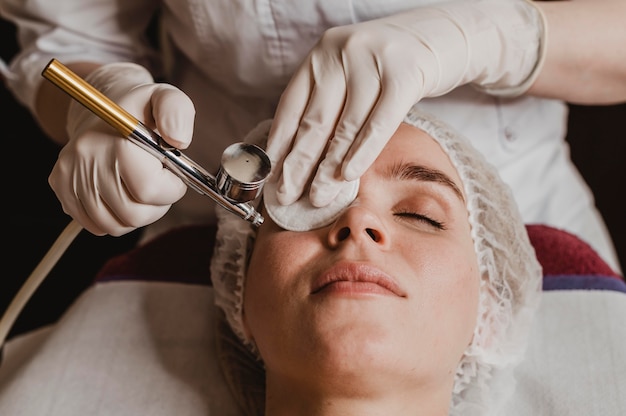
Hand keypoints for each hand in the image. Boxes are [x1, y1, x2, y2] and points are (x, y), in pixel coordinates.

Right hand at [48, 63, 195, 235]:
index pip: (150, 189)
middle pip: (133, 214)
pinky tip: (121, 194)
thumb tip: (179, 140)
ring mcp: (71, 175)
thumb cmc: (141, 112)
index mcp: (117, 139)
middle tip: (159, 186)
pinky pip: (96, 226)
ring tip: (141, 190)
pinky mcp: (61, 187)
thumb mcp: (166, 99)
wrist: (105, 111)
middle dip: (156, 206)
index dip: (172, 189)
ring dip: (137, 215)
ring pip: (115, 226)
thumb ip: (177, 112)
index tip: (174, 176)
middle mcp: (87, 158)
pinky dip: (115, 218)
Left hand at [266, 0, 544, 206]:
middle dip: (298, 164)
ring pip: (345, 127)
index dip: (279, 147)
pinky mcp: (404, 74)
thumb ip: (327, 106)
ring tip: (316, 198)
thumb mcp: (350, 76)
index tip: (270, 178)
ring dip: (328, 168)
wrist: (441, 36)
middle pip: (314, 121)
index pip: (291, 108)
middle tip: (285, 197)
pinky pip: (378, 124)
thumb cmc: (387, 67)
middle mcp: (341, 54)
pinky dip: (361, 153)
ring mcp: (372, 62)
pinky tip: (348, 177)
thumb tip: (301, 161)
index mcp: (320, 56)